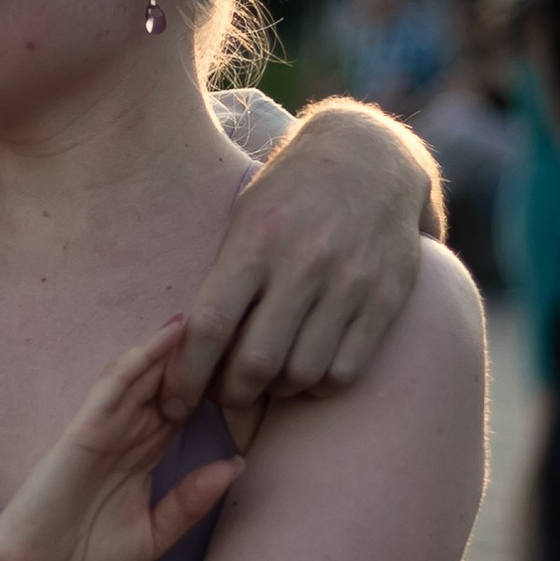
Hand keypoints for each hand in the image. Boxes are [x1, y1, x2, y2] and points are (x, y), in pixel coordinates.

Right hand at [0, 323, 243, 560]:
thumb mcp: (152, 535)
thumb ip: (190, 501)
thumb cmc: (83, 560)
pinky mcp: (83, 431)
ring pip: (142, 377)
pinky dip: (137, 362)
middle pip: (165, 386)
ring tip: (203, 315)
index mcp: (141, 458)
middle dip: (193, 356)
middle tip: (230, 319)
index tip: (244, 362)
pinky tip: (163, 338)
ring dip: (169, 347)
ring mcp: (104, 430)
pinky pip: (112, 389)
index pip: (181, 412)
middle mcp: (125, 437)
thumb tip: (235, 465)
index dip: (210, 387)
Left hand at [167, 103, 432, 415]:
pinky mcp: (386, 297)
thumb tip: (189, 350)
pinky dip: (319, 385)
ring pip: (303, 373)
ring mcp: (349, 282)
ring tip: (266, 382)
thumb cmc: (290, 194)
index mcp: (257, 240)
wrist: (370, 158)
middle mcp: (304, 262)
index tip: (173, 402)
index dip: (186, 375)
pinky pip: (346, 368)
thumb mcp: (245, 218)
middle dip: (232, 395)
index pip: (211, 325)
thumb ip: (224, 279)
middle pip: (257, 362)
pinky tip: (307, 372)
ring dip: (276, 392)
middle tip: (224, 396)